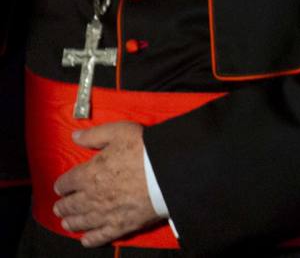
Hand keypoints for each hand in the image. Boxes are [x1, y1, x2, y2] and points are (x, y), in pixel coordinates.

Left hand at [52, 122, 162, 246]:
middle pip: (70, 205)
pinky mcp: (121, 225)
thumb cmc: (145, 149)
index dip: (61, 185)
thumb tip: (75, 136)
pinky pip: (100, 236)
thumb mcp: (119, 132)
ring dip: (71, 223)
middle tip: (59, 208)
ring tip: (67, 224)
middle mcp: (92, 197)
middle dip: (63, 207)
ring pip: (81, 222)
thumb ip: (94, 135)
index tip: (61, 187)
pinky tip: (85, 239)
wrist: (168, 170)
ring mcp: (106, 213)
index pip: (66, 183)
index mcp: (89, 174)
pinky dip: (90, 239)